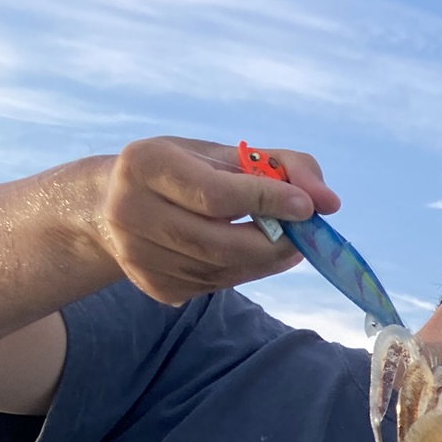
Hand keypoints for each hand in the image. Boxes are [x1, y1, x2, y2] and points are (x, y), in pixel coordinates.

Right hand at [91, 137, 340, 306]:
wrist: (113, 204)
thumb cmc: (185, 171)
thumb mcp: (226, 154)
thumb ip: (285, 167)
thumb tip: (329, 202)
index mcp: (145, 164)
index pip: (216, 194)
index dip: (267, 202)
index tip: (307, 207)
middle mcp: (130, 210)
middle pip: (220, 242)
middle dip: (273, 244)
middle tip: (303, 238)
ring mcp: (138, 254)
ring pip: (221, 270)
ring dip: (264, 261)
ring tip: (283, 245)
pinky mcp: (153, 286)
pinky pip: (215, 286)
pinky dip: (244, 273)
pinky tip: (248, 255)